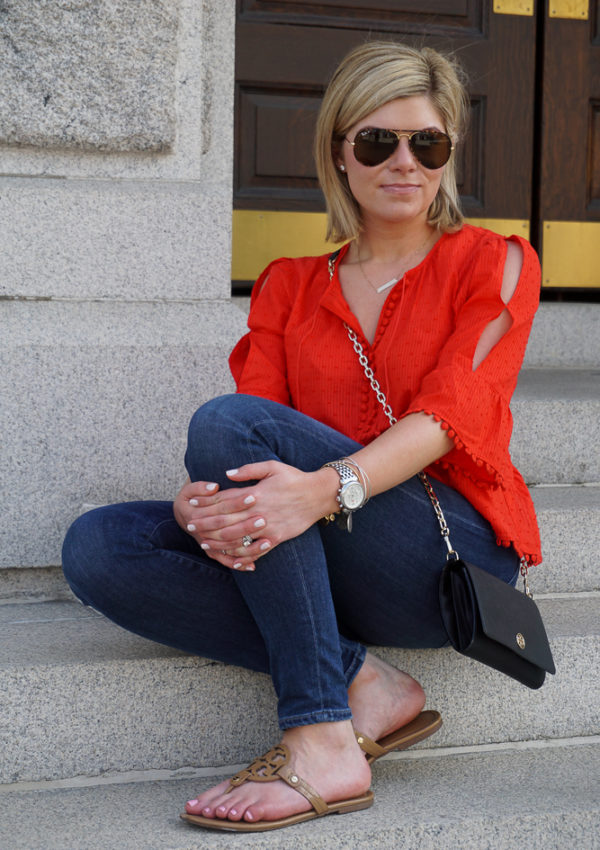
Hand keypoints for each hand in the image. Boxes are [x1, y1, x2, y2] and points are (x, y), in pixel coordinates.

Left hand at [176, 462, 338, 571]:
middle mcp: (258, 512)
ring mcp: (267, 528)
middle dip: (205, 524)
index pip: (224, 500)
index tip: (192, 504)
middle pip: (225, 521)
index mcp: (255, 493)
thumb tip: (227, 474)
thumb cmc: (294, 478)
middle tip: (190, 526)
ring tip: (204, 544)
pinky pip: (256, 552)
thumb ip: (248, 470)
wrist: (319, 494)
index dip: (206, 502)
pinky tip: (230, 559)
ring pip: (237, 539)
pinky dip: (242, 557)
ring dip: (218, 543)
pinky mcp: (276, 538)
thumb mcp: (272, 466)